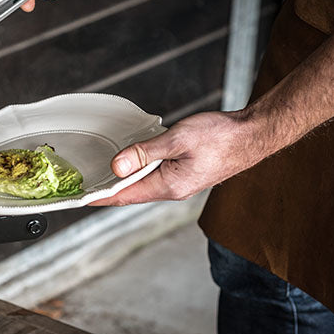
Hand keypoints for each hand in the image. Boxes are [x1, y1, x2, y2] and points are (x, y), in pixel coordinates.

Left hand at [89, 111, 268, 205]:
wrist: (253, 135)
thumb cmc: (221, 137)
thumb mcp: (177, 140)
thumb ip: (145, 153)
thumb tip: (117, 165)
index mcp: (169, 186)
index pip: (124, 196)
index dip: (100, 197)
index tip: (80, 198)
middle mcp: (173, 190)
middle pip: (131, 194)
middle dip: (107, 191)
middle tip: (84, 187)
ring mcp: (180, 184)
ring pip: (143, 185)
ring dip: (123, 182)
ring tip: (101, 177)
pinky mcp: (186, 175)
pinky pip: (155, 178)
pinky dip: (139, 173)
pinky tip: (132, 164)